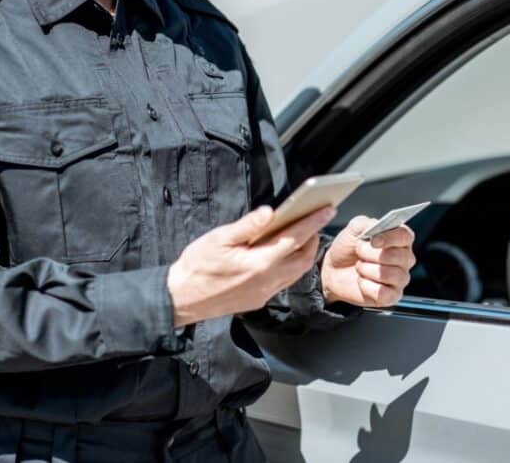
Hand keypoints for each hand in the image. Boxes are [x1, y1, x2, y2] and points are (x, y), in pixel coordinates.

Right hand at [167, 206, 335, 326]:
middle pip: (303, 259)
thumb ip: (246, 226)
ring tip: (307, 233)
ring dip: (306, 253)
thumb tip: (269, 212)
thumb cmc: (197, 266)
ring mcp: (265, 293)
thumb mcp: (218, 239)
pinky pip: (285, 281)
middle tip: (318, 218)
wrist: (181, 299)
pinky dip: (293, 265)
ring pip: (297, 272)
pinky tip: (287, 254)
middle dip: (315, 237)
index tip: (327, 209)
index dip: (313, 222)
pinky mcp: (260, 300)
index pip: (295, 239)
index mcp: (258, 263)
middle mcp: (267, 281)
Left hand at [320, 216, 416, 307]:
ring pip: (389, 274)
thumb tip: (377, 226)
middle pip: (398, 256)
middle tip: (359, 253)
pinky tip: (362, 281)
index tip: (373, 240)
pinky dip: (366, 286)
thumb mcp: (354, 228)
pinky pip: (383, 293)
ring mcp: (400, 279)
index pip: (405, 236)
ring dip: (367, 270)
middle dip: (371, 254)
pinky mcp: (391, 296)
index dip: (389, 238)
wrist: (334, 269)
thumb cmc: (349, 248)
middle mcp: (404, 258)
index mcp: (399, 239)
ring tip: (360, 267)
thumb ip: (367, 223)